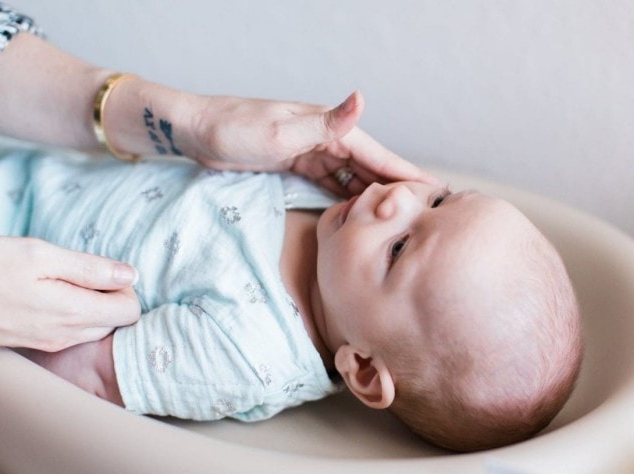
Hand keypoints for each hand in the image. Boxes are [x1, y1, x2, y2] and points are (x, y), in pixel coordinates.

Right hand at [0, 237, 140, 350]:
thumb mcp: (40, 255)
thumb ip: (90, 268)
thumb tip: (130, 276)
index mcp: (72, 313)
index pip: (130, 312)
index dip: (126, 288)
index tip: (106, 272)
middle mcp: (65, 335)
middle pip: (115, 321)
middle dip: (111, 297)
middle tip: (85, 274)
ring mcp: (49, 342)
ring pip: (94, 328)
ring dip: (92, 305)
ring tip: (66, 281)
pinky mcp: (35, 342)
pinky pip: (71, 332)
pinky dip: (73, 313)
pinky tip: (53, 293)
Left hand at [188, 91, 438, 194]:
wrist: (197, 133)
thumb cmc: (235, 130)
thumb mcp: (282, 129)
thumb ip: (326, 122)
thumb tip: (362, 99)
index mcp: (330, 129)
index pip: (378, 155)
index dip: (407, 173)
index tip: (435, 189)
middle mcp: (326, 138)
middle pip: (371, 168)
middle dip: (398, 186)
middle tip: (427, 210)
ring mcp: (313, 152)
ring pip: (353, 178)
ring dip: (375, 194)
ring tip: (400, 215)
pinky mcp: (297, 165)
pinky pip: (332, 184)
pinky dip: (348, 196)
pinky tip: (360, 210)